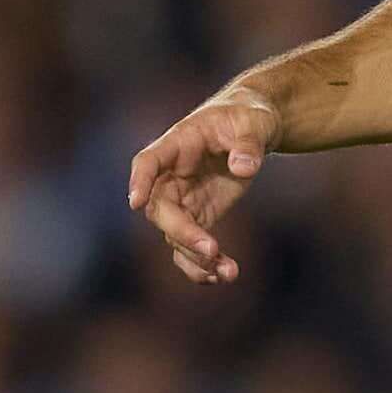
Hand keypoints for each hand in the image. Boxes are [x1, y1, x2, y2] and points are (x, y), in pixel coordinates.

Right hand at [125, 82, 283, 285]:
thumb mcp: (254, 122)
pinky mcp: (198, 216)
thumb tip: (243, 167)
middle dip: (182, 232)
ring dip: (196, 259)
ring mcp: (182, 199)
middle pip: (161, 209)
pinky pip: (192, 246)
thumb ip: (248, 144)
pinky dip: (204, 265)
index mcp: (178, 144)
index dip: (140, 181)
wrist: (253, 130)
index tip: (136, 202)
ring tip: (228, 272)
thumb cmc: (248, 117)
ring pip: (175, 236)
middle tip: (212, 250)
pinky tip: (225, 275)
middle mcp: (171, 176)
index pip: (148, 162)